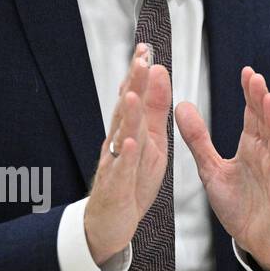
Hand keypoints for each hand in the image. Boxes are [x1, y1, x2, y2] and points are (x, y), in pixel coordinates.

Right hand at [84, 43, 172, 266]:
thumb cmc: (132, 179)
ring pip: (121, 136)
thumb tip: (159, 73)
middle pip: (126, 109)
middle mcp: (119, 142)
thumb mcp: (150, 139)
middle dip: (133, 84)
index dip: (139, 74)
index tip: (146, 50)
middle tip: (140, 60)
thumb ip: (155, 108)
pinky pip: (121, 169)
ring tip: (133, 94)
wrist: (110, 220)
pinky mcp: (117, 186)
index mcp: (131, 130)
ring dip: (127, 114)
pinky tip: (130, 142)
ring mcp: (115, 163)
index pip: (134, 96)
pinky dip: (125, 156)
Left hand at [175, 67, 269, 270]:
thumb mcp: (211, 170)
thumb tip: (181, 105)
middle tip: (256, 79)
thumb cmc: (241, 204)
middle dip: (262, 101)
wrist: (259, 241)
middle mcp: (268, 156)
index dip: (250, 95)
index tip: (246, 72)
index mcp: (252, 148)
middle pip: (267, 124)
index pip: (253, 116)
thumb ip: (198, 139)